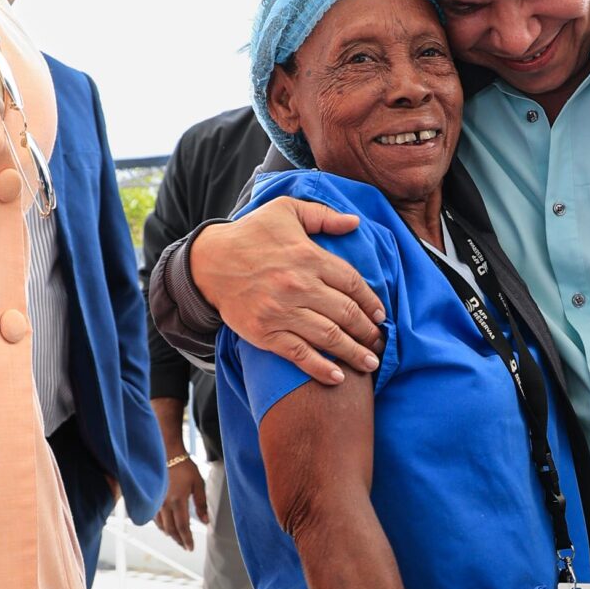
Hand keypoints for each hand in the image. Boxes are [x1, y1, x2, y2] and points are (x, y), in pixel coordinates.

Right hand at [154, 452, 208, 548]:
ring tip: (177, 539)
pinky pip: (154, 517)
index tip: (190, 548)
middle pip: (171, 529)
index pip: (183, 527)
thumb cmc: (184, 466)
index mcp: (178, 501)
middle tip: (185, 546)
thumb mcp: (198, 483)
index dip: (187, 539)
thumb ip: (201, 503)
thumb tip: (205, 521)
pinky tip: (165, 527)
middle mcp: (165, 504)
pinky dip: (160, 525)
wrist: (166, 453)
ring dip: (169, 534)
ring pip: (161, 525)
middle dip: (178, 540)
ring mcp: (156, 501)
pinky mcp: (152, 497)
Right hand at [190, 200, 385, 387]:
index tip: (380, 316)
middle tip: (380, 342)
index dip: (371, 303)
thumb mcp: (285, 210)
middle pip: (347, 314)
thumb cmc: (250, 235)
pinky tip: (338, 378)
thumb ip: (322, 215)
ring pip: (330, 337)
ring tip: (370, 363)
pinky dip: (321, 368)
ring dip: (354, 353)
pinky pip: (300, 354)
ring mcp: (282, 312)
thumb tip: (355, 222)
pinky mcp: (266, 333)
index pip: (353, 284)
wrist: (208, 263)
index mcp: (309, 257)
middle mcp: (299, 286)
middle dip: (369, 332)